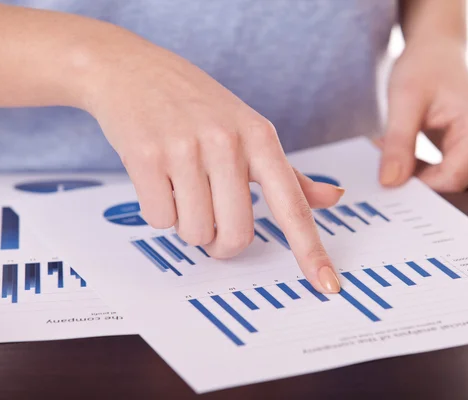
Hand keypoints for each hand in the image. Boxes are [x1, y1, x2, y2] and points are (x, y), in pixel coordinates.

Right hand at [84, 34, 342, 291]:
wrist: (132, 71)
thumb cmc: (197, 104)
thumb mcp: (249, 129)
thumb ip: (290, 174)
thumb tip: (334, 198)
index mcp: (260, 138)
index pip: (292, 206)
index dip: (310, 251)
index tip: (328, 286)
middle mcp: (227, 143)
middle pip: (236, 235)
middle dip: (221, 242)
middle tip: (211, 220)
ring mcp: (185, 149)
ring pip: (194, 232)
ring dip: (187, 224)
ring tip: (181, 187)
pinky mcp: (146, 157)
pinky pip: (159, 219)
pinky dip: (158, 210)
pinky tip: (158, 179)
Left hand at [379, 39, 467, 191]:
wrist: (437, 55)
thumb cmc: (424, 69)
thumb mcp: (403, 101)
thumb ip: (398, 143)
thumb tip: (390, 182)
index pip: (452, 181)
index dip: (417, 184)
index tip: (387, 174)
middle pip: (452, 186)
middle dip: (415, 178)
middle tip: (387, 154)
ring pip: (450, 186)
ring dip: (420, 175)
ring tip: (399, 148)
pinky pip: (451, 179)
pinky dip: (427, 173)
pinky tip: (410, 155)